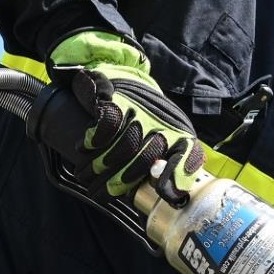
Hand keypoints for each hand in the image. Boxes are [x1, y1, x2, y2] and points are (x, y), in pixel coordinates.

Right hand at [47, 31, 203, 202]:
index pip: (188, 155)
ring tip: (86, 175)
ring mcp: (140, 108)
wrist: (119, 74)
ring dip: (101, 165)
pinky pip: (108, 124)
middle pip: (146, 158)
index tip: (167, 195)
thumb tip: (174, 199)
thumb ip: (168, 168)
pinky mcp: (117, 96)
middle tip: (99, 192)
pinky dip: (94, 140)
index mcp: (179, 133)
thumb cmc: (141, 119)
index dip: (178, 177)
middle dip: (119, 181)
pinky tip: (85, 147)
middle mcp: (164, 120)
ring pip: (126, 144)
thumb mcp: (160, 140)